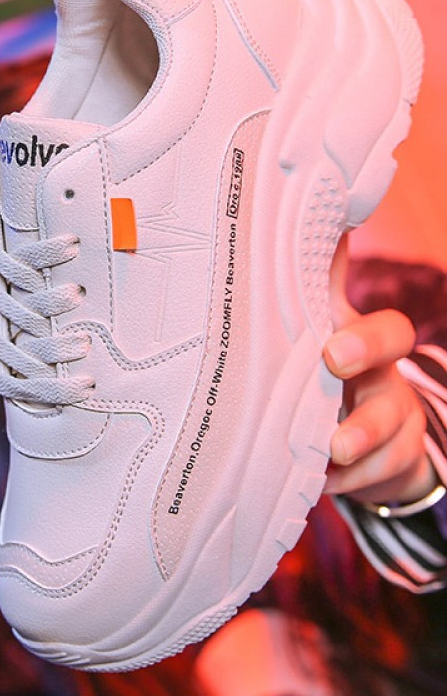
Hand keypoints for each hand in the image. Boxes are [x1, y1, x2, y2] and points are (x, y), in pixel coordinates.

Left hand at [323, 236, 434, 504]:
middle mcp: (383, 374)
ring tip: (328, 451)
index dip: (364, 338)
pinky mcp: (391, 460)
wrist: (356, 434)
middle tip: (333, 377)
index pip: (382, 328)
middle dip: (366, 374)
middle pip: (393, 367)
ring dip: (359, 439)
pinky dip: (348, 479)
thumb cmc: (321, 368)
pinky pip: (377, 473)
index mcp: (357, 340)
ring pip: (391, 426)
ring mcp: (393, 417)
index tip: (331, 353)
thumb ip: (311, 281)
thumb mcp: (313, 327)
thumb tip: (301, 213)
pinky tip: (321, 483)